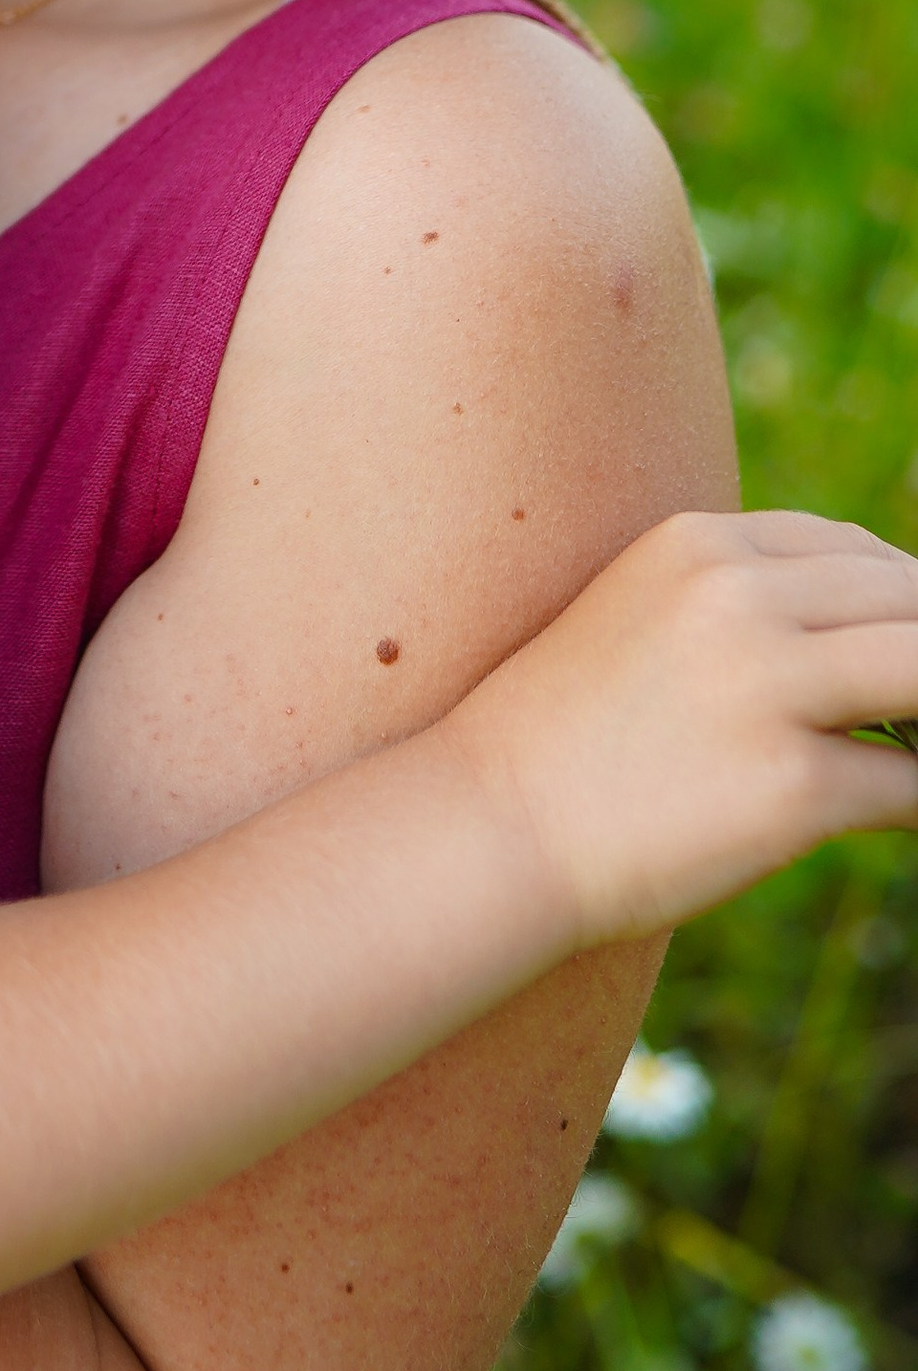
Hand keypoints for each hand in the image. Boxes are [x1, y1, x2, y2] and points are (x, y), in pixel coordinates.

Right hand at [450, 506, 917, 946]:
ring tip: (912, 745)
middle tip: (908, 709)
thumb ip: (742, 600)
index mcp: (699, 544)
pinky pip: (913, 783)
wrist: (493, 826)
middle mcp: (737, 597)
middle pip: (905, 601)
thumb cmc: (572, 733)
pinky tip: (900, 808)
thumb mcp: (647, 615)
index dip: (895, 603)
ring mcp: (766, 688)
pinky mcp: (793, 787)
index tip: (896, 653)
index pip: (851, 550)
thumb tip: (875, 631)